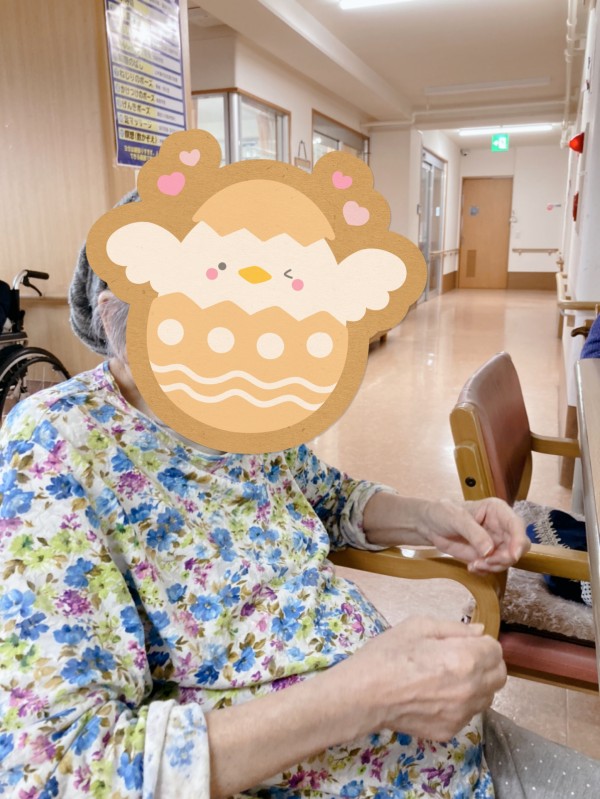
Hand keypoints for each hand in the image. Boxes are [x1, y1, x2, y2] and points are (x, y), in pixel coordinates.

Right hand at [337, 617, 506, 740]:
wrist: (364, 694)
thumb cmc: (389, 654)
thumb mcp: (418, 626)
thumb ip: (454, 629)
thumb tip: (479, 633)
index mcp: (466, 659)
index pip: (496, 650)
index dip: (481, 643)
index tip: (465, 642)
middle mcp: (471, 690)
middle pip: (499, 676)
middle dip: (486, 663)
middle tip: (461, 657)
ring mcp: (462, 715)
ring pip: (487, 697)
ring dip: (477, 684)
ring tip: (447, 676)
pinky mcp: (450, 731)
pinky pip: (467, 714)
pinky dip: (460, 703)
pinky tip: (436, 694)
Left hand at [421, 497, 529, 573]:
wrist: (430, 526)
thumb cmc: (443, 513)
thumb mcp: (456, 518)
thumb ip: (473, 533)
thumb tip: (490, 550)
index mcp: (497, 510)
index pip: (516, 525)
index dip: (519, 540)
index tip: (512, 556)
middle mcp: (501, 527)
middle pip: (517, 546)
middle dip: (505, 558)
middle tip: (486, 562)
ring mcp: (496, 542)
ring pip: (507, 560)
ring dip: (493, 566)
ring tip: (474, 565)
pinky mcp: (487, 555)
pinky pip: (494, 567)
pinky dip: (485, 570)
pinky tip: (471, 566)